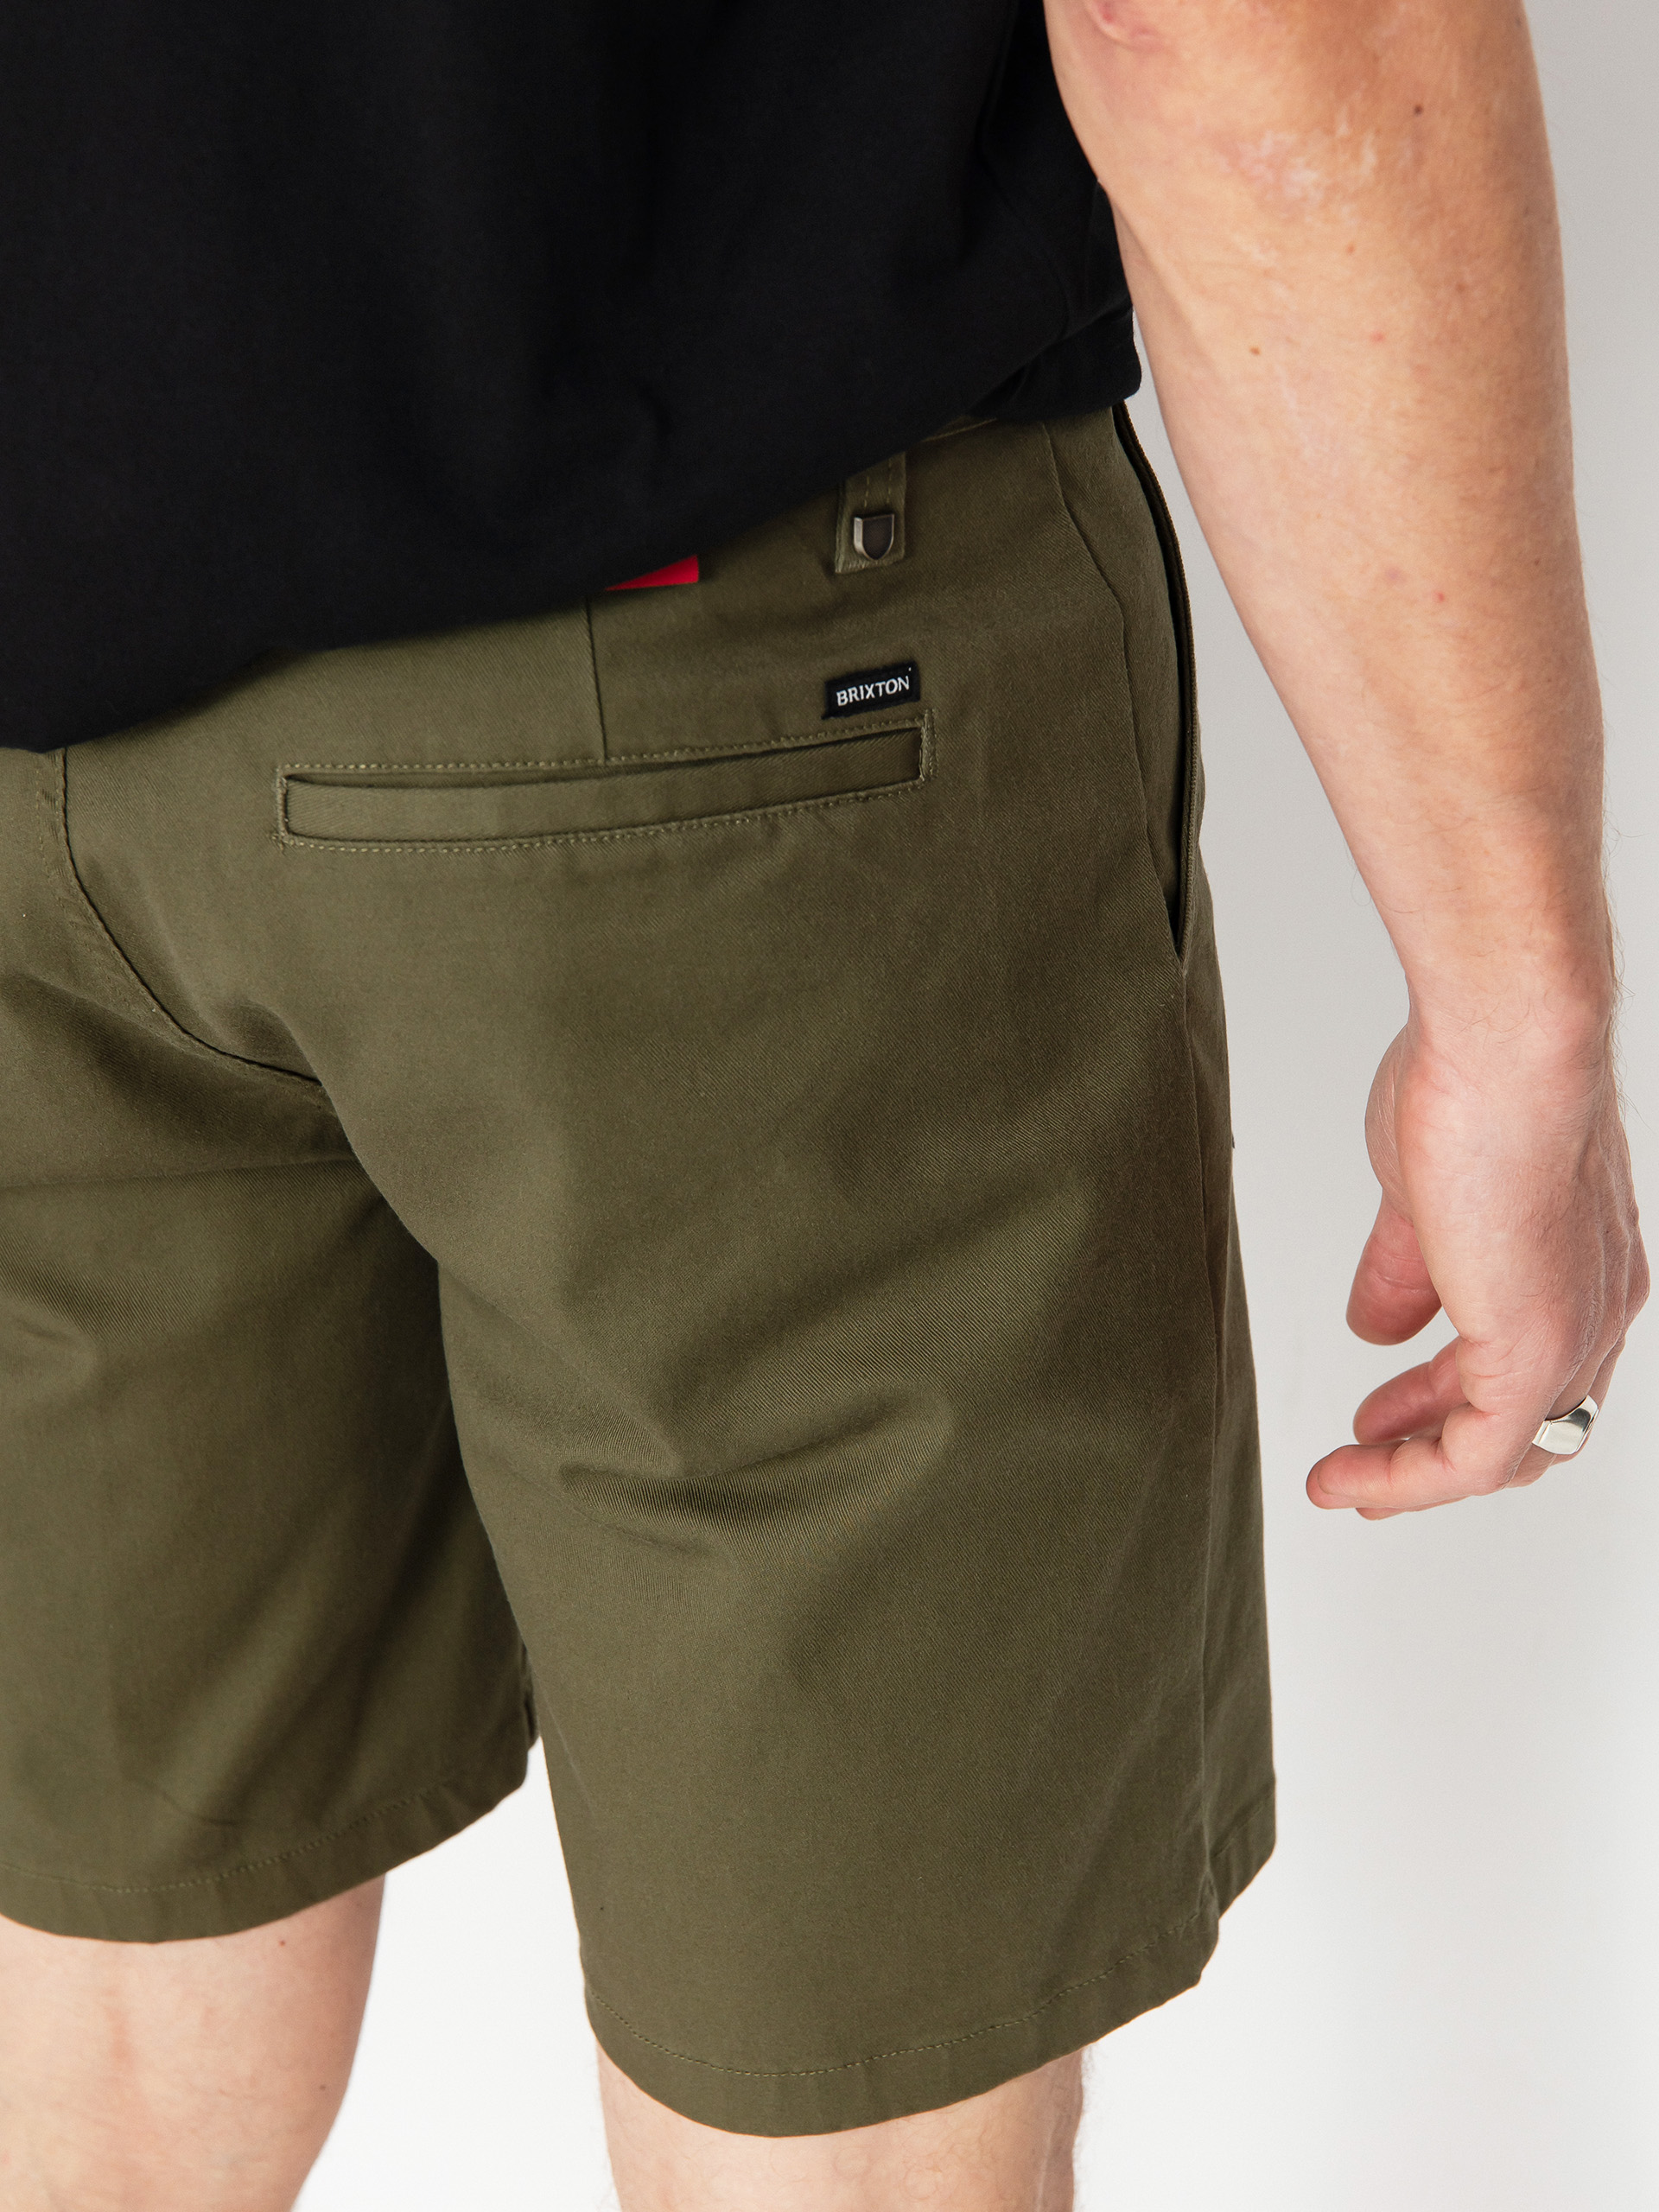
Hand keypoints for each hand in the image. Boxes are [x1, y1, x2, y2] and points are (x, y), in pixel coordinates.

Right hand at [1308, 1015, 1647, 1517]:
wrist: (1509, 1044)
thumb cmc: (1475, 1082)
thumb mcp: (1422, 1199)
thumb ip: (1404, 1271)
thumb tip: (1375, 1325)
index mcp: (1581, 1264)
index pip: (1527, 1361)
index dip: (1447, 1396)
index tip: (1381, 1411)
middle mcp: (1594, 1307)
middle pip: (1528, 1421)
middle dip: (1435, 1446)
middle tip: (1366, 1460)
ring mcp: (1570, 1335)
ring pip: (1505, 1450)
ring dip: (1412, 1475)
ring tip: (1341, 1482)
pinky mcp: (1533, 1353)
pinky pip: (1472, 1459)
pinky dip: (1404, 1481)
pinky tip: (1347, 1477)